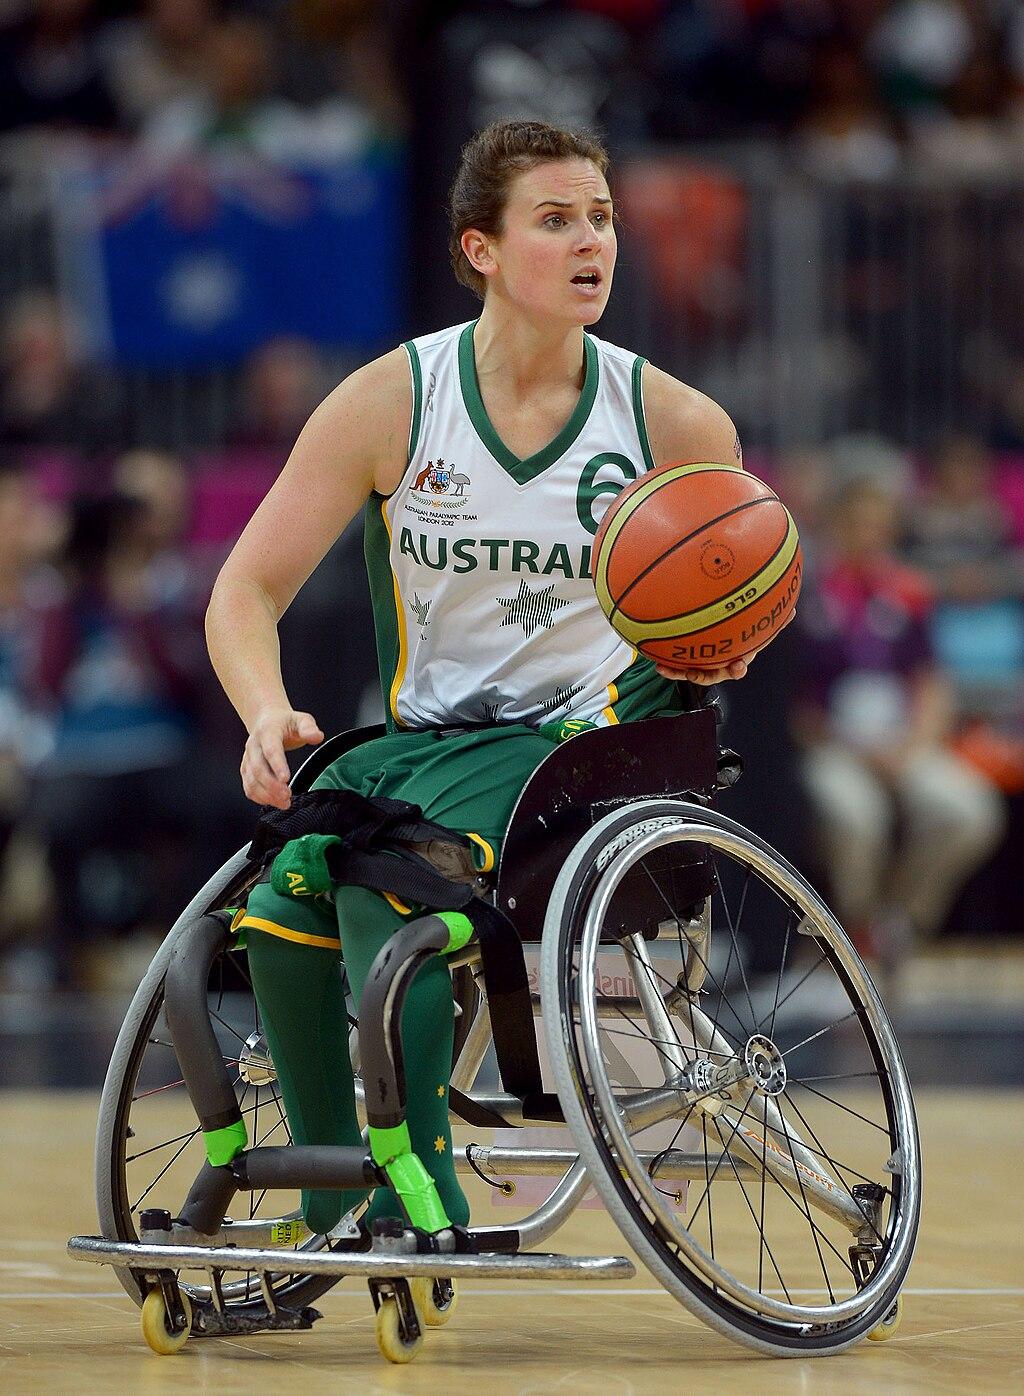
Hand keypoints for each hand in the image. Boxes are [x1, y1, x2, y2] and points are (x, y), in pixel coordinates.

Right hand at [241, 706, 323, 808]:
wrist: (267, 720)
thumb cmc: (286, 723)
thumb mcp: (301, 719)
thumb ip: (309, 727)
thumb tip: (317, 736)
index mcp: (267, 732)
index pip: (271, 749)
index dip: (277, 765)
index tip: (286, 779)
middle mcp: (254, 745)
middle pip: (258, 768)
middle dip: (271, 785)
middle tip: (287, 796)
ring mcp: (248, 758)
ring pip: (251, 780)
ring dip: (266, 794)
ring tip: (284, 803)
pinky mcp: (246, 769)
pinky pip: (248, 786)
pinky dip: (259, 797)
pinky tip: (272, 802)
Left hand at [654, 608, 796, 685]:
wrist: (713, 636)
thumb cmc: (739, 634)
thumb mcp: (753, 625)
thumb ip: (770, 620)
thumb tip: (793, 610)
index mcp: (735, 658)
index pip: (738, 666)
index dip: (737, 667)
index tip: (737, 664)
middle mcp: (719, 665)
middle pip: (713, 674)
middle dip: (707, 675)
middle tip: (694, 673)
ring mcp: (703, 666)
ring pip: (694, 674)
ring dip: (682, 673)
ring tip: (669, 670)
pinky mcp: (686, 664)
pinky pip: (677, 667)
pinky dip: (669, 668)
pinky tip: (658, 666)